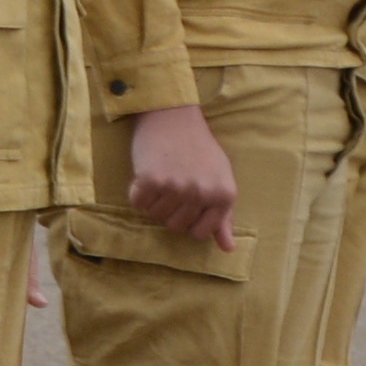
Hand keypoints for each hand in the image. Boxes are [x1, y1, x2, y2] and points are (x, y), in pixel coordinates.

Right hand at [118, 103, 239, 250]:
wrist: (172, 115)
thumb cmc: (198, 148)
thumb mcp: (219, 179)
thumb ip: (222, 215)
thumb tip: (228, 249)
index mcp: (224, 195)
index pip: (200, 233)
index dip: (188, 223)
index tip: (184, 206)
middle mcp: (202, 194)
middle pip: (175, 227)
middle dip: (169, 213)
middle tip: (171, 189)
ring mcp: (176, 187)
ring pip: (155, 216)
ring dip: (153, 202)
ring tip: (160, 179)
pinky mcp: (151, 180)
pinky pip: (138, 203)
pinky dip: (137, 193)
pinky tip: (146, 175)